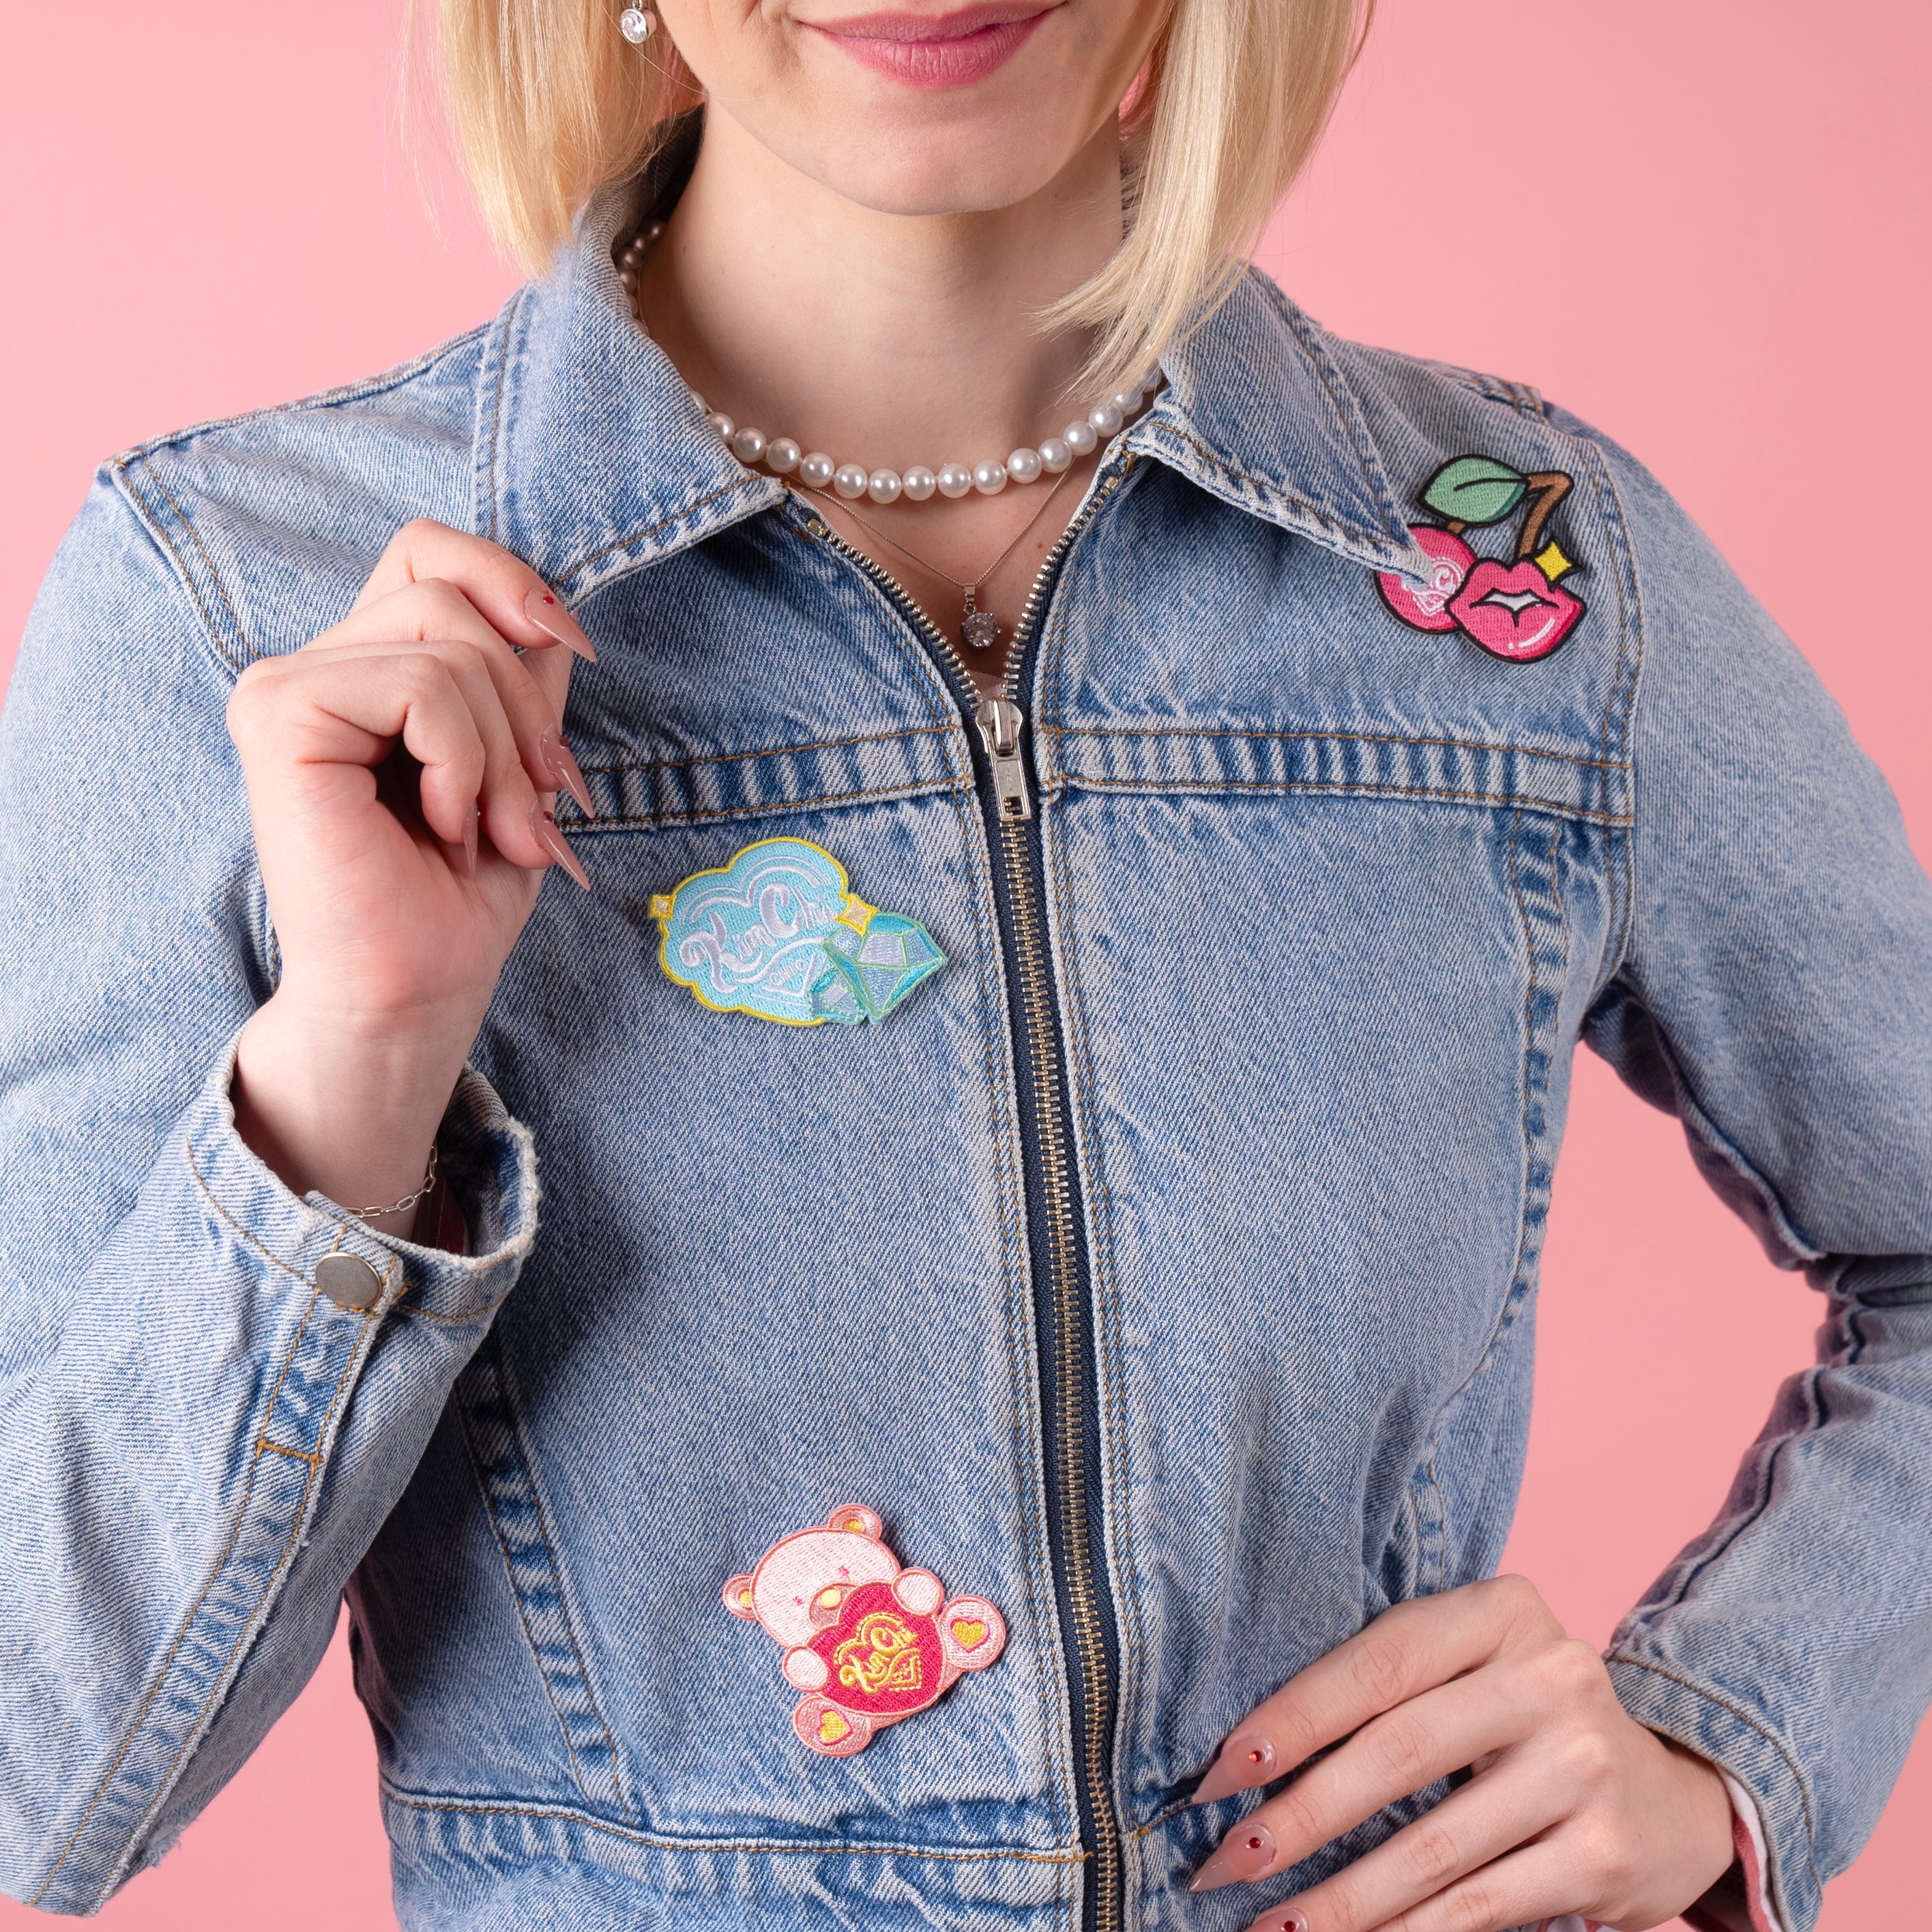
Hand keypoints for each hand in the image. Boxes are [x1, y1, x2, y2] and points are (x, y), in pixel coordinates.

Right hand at [227, 520, 598, 1231]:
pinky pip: (416, 686)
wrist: (416, 988)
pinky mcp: (278, 716)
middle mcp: (313, 663)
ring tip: (489, 827)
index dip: (510, 581)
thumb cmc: (459, 894)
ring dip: (500, 747)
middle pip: (452, 598)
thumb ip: (521, 680)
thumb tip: (552, 613)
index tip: (571, 648)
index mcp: (362, 664)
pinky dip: (461, 759)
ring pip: (444, 640)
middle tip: (532, 803)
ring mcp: (285, 686)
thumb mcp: (517, 764)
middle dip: (522, 706)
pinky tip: (440, 823)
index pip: (430, 550)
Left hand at [1188, 1575, 1734, 1931]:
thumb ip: (1383, 1690)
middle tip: (1225, 1861)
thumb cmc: (1524, 1723)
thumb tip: (1246, 1757)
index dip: (1292, 1718)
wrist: (1671, 1794)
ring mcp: (1584, 1765)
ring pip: (1433, 1845)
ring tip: (1271, 1925)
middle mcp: (1552, 1676)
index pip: (1377, 1663)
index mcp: (1502, 1611)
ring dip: (1341, 1898)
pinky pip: (1481, 1903)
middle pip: (1397, 1753)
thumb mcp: (1471, 1672)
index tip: (1221, 1773)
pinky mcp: (1604, 1852)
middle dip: (1299, 1816)